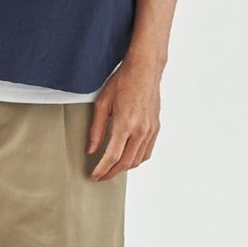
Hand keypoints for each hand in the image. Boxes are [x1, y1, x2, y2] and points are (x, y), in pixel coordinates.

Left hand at [87, 54, 161, 180]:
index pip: (113, 156)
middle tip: (101, 176)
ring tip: (112, 168)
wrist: (145, 70)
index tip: (95, 176)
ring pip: (138, 160)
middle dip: (112, 172)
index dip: (102, 169)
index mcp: (126, 123)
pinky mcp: (156, 127)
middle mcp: (141, 129)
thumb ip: (96, 129)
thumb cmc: (123, 82)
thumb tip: (91, 149)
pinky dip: (137, 159)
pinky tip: (127, 158)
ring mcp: (150, 129)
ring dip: (124, 168)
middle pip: (126, 162)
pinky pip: (147, 151)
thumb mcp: (102, 103)